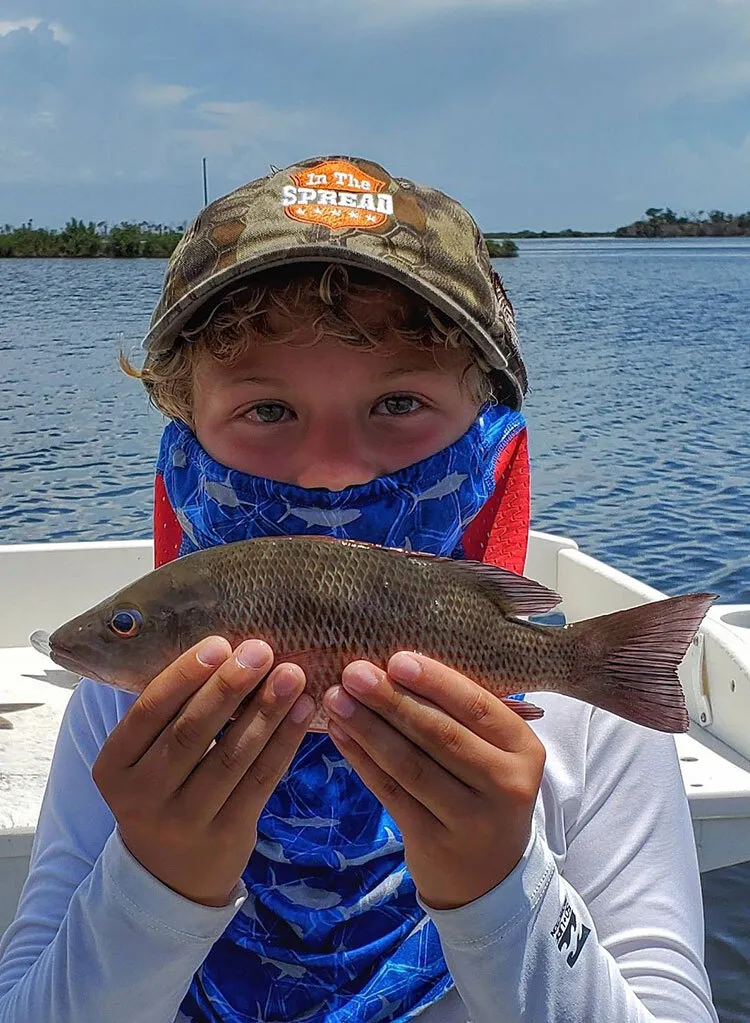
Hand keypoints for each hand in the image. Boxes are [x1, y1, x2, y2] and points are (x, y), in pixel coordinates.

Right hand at [92, 636, 313, 906]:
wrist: (169, 875)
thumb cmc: (163, 790)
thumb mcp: (146, 759)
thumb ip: (173, 713)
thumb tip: (227, 648)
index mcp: (114, 767)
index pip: (148, 712)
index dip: (185, 675)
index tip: (220, 643)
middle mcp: (142, 796)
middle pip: (191, 733)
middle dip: (229, 687)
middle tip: (262, 650)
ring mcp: (183, 821)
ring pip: (231, 757)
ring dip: (266, 711)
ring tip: (292, 674)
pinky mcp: (225, 835)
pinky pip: (260, 780)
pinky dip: (284, 741)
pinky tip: (303, 710)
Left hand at [323, 653, 544, 910]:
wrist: (489, 875)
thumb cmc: (482, 790)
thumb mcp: (493, 753)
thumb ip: (460, 715)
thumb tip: (397, 664)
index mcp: (524, 749)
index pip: (478, 707)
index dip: (435, 682)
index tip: (395, 659)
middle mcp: (506, 785)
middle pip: (440, 735)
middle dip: (391, 700)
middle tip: (353, 672)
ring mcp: (472, 819)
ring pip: (411, 765)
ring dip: (368, 728)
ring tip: (336, 699)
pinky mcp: (435, 842)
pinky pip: (391, 792)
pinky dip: (361, 760)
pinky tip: (339, 734)